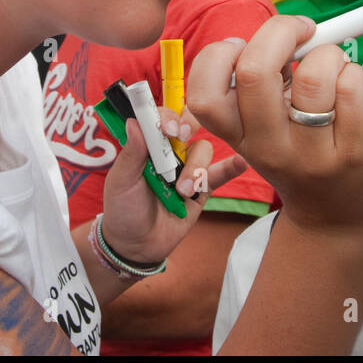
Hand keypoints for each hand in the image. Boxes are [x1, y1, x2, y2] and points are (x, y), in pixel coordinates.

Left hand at [98, 104, 246, 265]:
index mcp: (148, 145)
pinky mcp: (202, 187)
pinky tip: (241, 162)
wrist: (136, 245)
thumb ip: (131, 153)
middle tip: (180, 137)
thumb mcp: (122, 181)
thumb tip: (133, 120)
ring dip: (194, 168)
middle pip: (187, 126)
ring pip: (203, 150)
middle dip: (188, 127)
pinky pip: (218, 173)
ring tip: (181, 192)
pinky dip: (231, 167)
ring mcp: (187, 168)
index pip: (161, 118)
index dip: (166, 117)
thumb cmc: (123, 209)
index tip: (167, 128)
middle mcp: (170, 151)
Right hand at [186, 15, 362, 235]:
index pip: (204, 94)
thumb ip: (261, 84)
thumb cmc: (298, 152)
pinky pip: (351, 87)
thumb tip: (285, 31)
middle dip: (280, 31)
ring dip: (327, 53)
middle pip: (255, 72)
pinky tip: (352, 85)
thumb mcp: (262, 129)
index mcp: (238, 137)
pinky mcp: (355, 152)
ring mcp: (312, 154)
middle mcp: (268, 147)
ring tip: (331, 63)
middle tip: (300, 31)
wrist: (336, 218)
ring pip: (312, 76)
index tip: (245, 45)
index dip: (220, 55)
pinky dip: (354, 71)